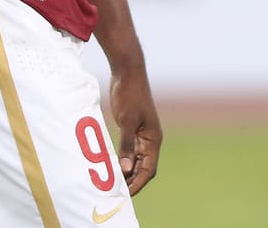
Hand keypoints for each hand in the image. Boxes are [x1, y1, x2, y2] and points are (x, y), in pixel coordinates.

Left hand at [107, 67, 161, 194]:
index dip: (138, 183)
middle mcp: (150, 139)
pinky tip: (113, 166)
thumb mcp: (126, 120)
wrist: (128, 72)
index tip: (125, 195)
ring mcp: (142, 133)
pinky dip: (124, 159)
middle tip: (116, 192)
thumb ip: (126, 145)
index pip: (148, 170)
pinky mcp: (133, 128)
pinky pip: (131, 150)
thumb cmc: (129, 94)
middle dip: (132, 181)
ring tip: (113, 183)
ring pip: (137, 160)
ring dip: (128, 171)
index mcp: (153, 139)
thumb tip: (126, 169)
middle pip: (144, 168)